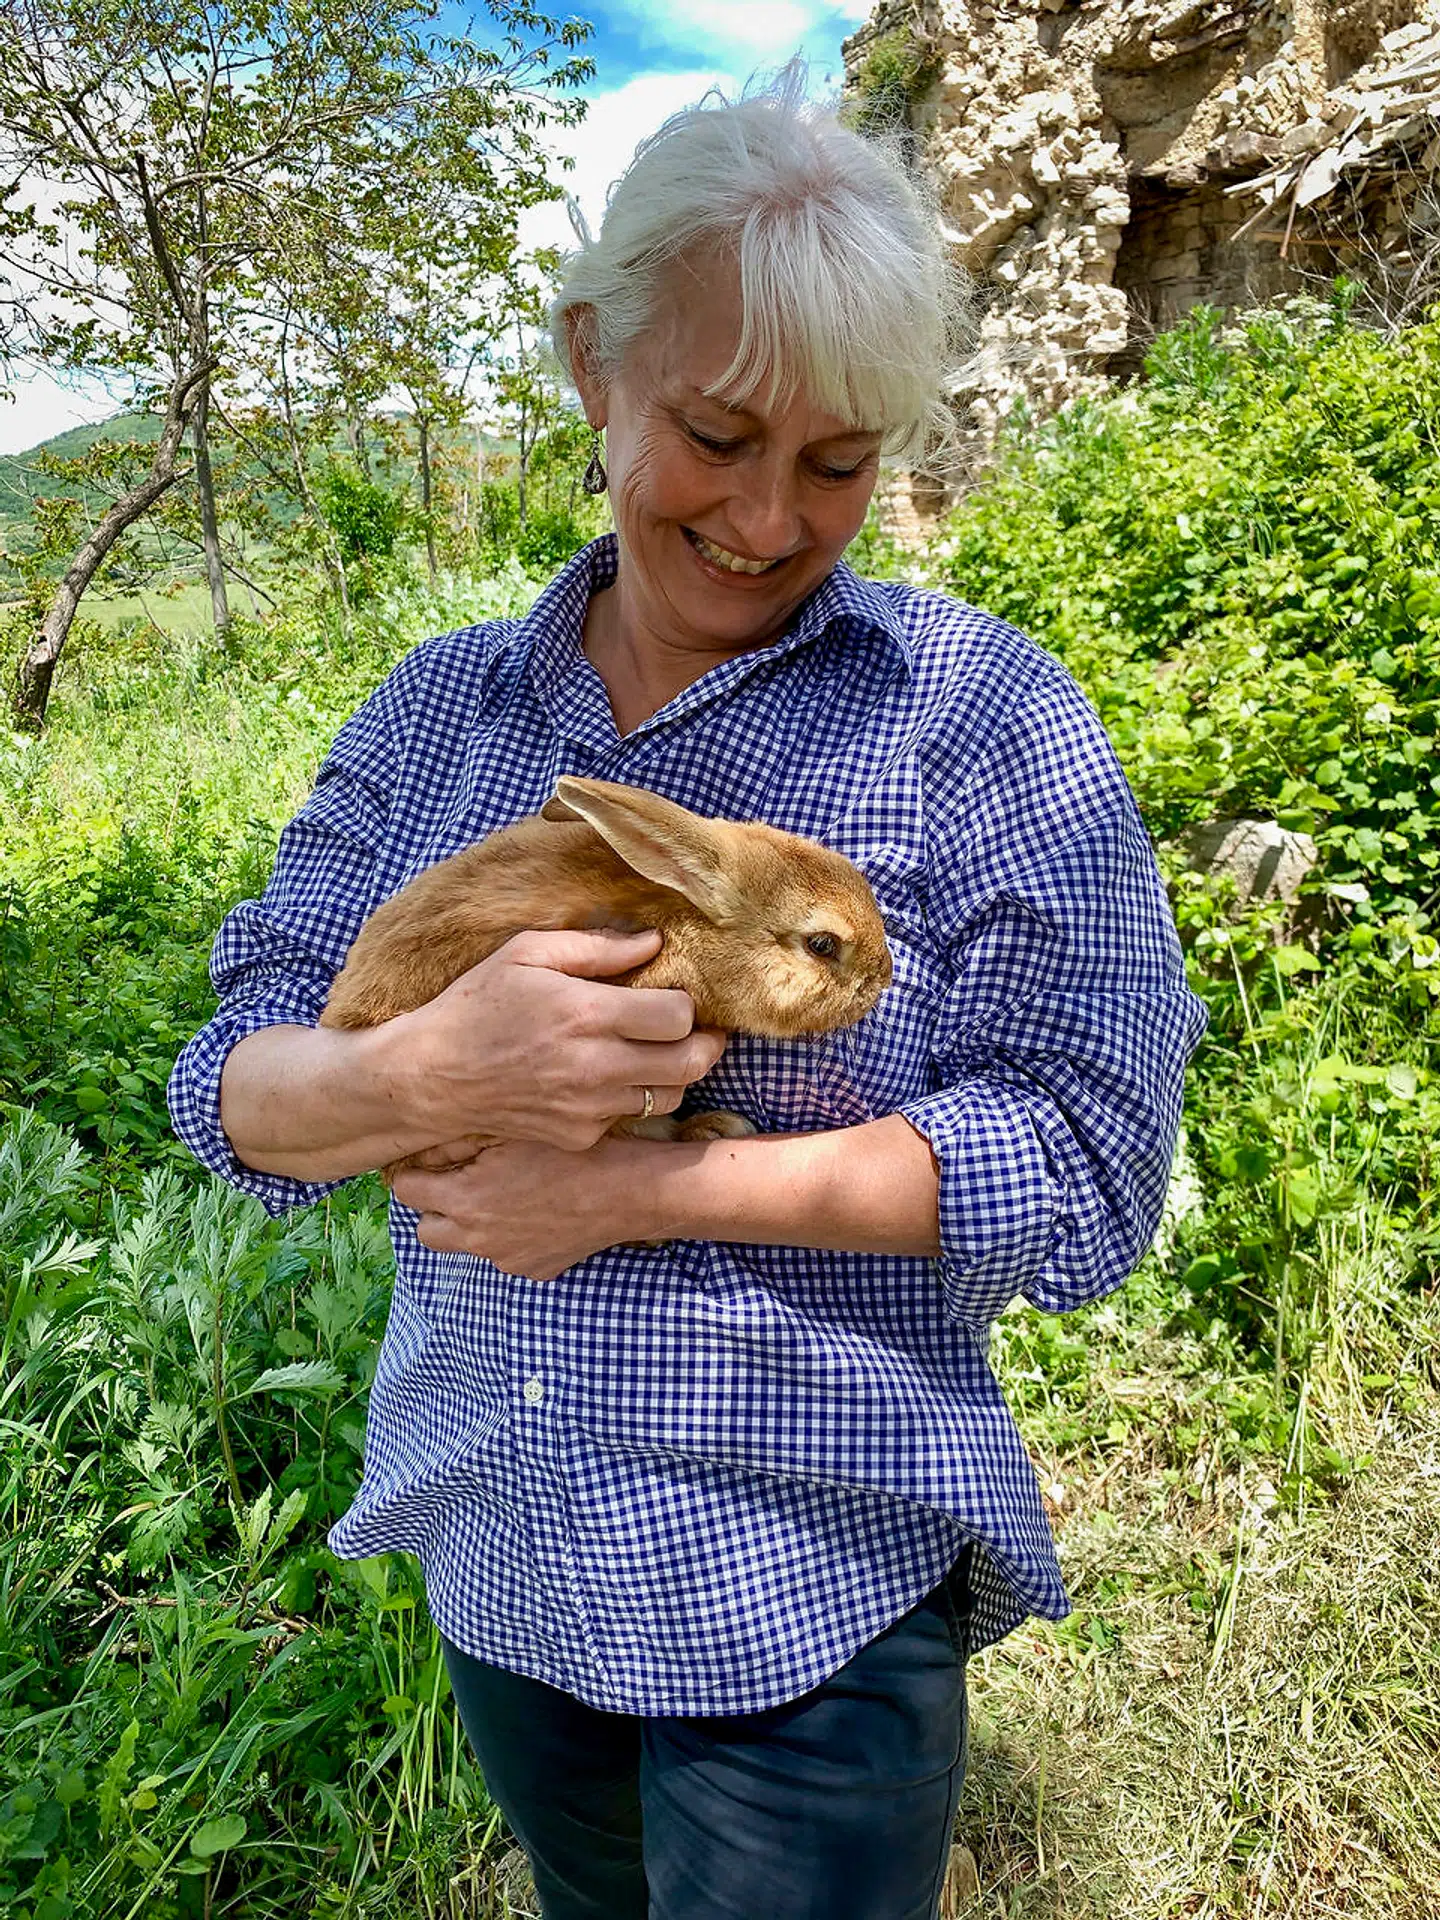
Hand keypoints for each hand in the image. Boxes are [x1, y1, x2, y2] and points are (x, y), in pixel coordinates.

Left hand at [390, 1134, 657, 1280]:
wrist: (629, 1192)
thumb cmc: (572, 1153)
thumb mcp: (511, 1134)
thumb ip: (458, 1142)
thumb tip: (424, 1148)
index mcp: (465, 1200)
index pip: (406, 1191)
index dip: (414, 1173)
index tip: (428, 1163)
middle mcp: (478, 1238)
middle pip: (425, 1231)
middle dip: (433, 1207)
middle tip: (458, 1183)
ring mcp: (506, 1260)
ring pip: (467, 1245)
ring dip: (472, 1224)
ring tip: (507, 1195)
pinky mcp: (534, 1271)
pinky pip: (506, 1255)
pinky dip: (511, 1238)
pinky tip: (539, 1212)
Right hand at [394, 928, 726, 1151]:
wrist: (434, 1076)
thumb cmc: (479, 1005)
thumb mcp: (526, 954)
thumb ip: (596, 947)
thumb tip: (654, 941)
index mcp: (586, 1014)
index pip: (678, 1016)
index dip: (686, 1005)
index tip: (673, 998)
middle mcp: (595, 1067)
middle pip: (691, 1062)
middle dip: (705, 1044)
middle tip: (696, 1031)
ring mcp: (589, 1108)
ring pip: (670, 1095)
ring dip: (673, 1072)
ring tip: (653, 1052)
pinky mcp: (579, 1136)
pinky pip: (629, 1117)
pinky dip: (630, 1097)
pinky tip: (606, 1077)